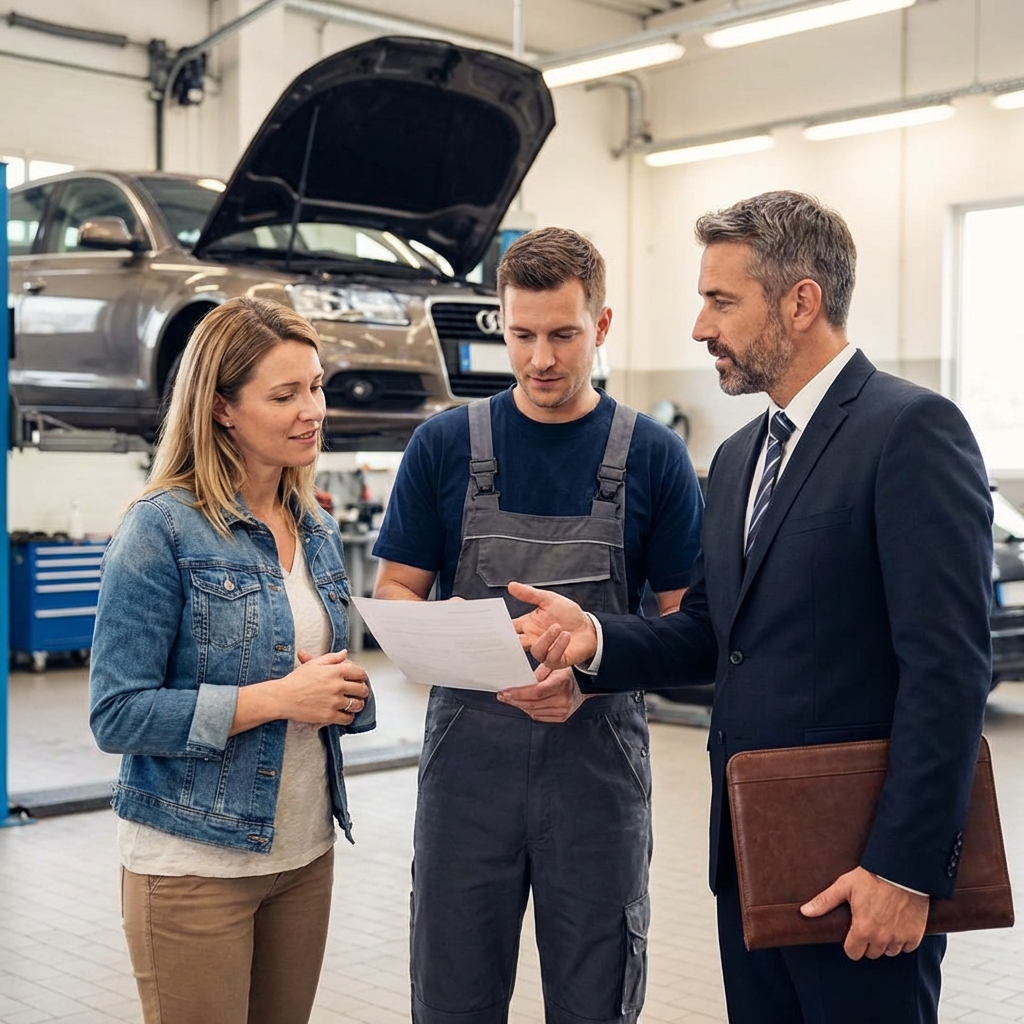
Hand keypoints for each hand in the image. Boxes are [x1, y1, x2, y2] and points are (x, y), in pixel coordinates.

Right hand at [277, 649, 369, 726]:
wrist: (282, 697)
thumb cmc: (296, 680)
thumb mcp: (314, 664)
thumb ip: (332, 658)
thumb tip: (345, 653)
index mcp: (336, 671)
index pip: (361, 673)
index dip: (362, 677)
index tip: (360, 680)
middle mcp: (338, 686)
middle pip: (362, 690)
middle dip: (362, 691)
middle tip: (359, 693)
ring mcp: (334, 701)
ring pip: (357, 705)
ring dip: (357, 705)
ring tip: (353, 704)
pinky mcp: (329, 715)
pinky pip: (347, 718)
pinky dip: (349, 717)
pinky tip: (345, 714)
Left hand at [497, 664, 588, 722]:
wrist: (583, 684)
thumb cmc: (565, 673)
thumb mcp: (551, 668)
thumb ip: (535, 676)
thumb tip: (516, 683)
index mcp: (560, 683)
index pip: (536, 692)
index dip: (518, 693)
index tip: (505, 692)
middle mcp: (563, 699)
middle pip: (532, 703)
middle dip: (514, 700)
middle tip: (502, 695)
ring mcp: (563, 710)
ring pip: (534, 712)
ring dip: (520, 706)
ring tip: (510, 700)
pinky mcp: (561, 717)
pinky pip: (539, 716)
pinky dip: (529, 711)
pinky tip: (523, 705)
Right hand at [507, 581, 596, 668]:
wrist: (589, 627)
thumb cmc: (568, 614)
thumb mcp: (549, 599)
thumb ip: (529, 594)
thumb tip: (511, 585)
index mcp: (528, 625)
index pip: (509, 628)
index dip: (500, 628)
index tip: (493, 626)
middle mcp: (533, 639)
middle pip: (516, 644)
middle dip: (512, 642)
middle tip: (515, 635)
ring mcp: (544, 651)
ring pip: (536, 650)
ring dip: (546, 639)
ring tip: (558, 627)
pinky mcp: (555, 660)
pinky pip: (551, 657)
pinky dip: (558, 645)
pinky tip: (566, 636)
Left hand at [800, 866, 929, 959]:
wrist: (901, 871)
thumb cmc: (871, 877)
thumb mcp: (844, 887)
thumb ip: (824, 902)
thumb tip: (804, 912)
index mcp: (863, 930)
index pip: (853, 953)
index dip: (851, 943)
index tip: (853, 932)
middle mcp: (882, 938)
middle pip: (872, 953)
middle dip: (868, 942)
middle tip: (868, 924)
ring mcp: (900, 938)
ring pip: (890, 951)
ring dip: (886, 942)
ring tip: (882, 922)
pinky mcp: (915, 935)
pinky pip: (907, 947)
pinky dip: (903, 939)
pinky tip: (897, 924)